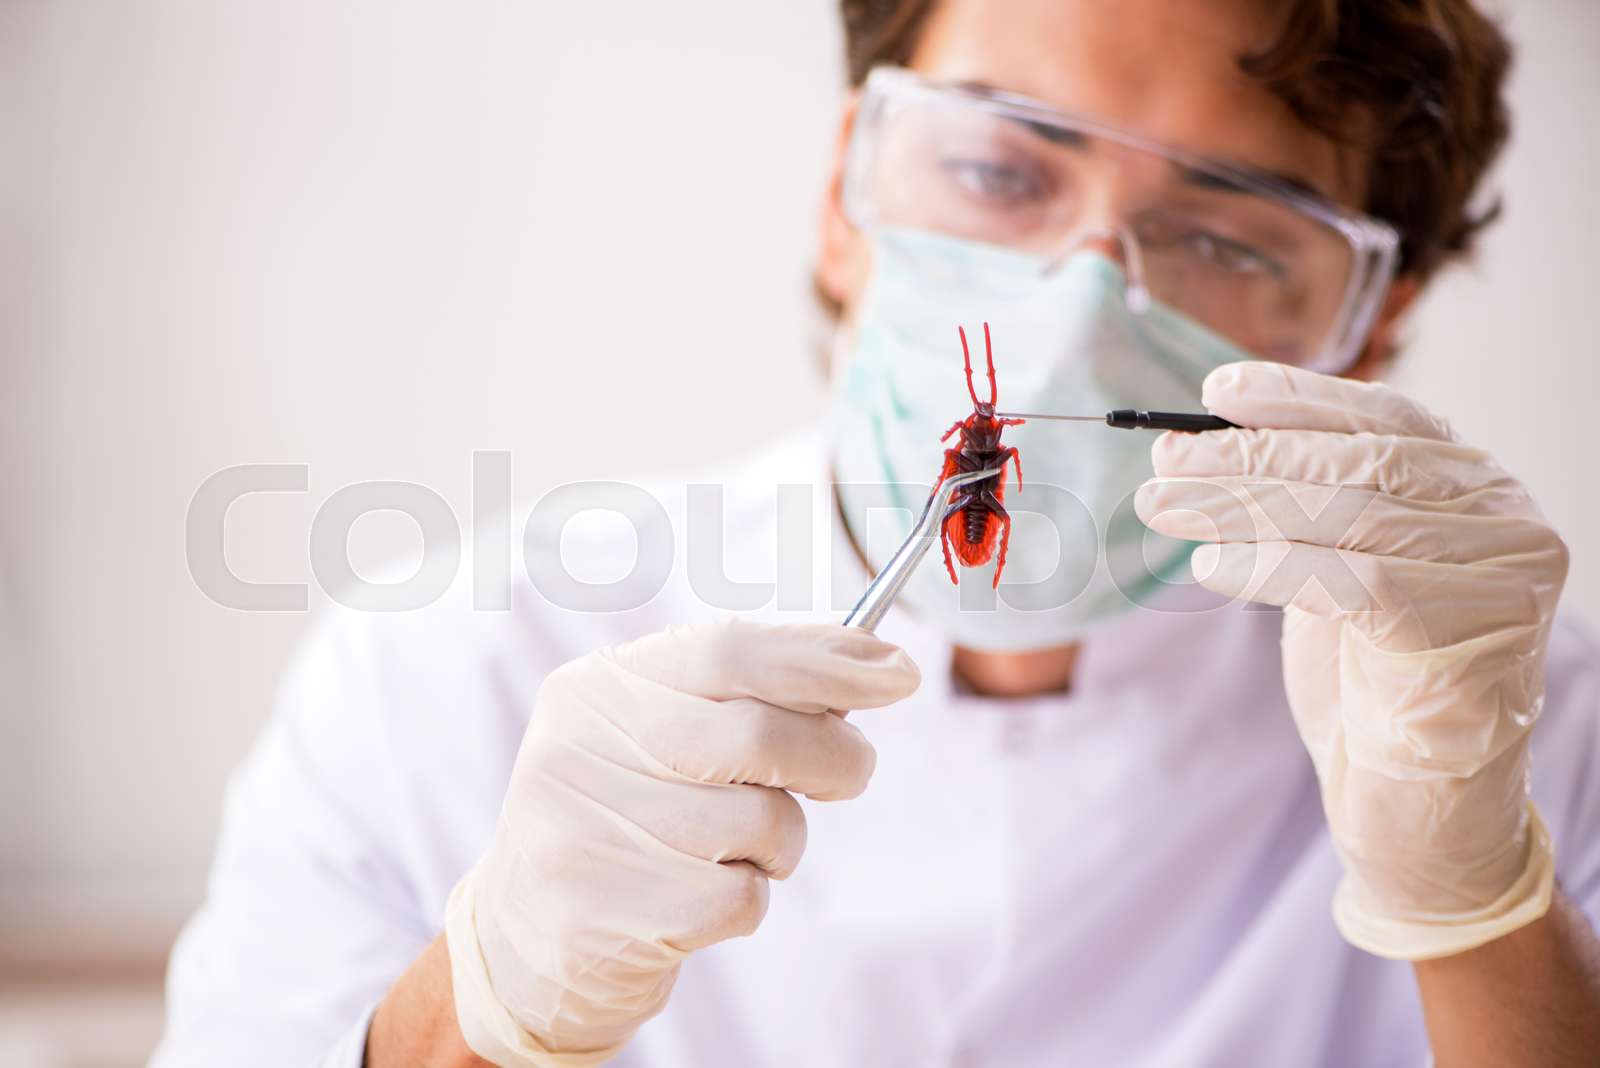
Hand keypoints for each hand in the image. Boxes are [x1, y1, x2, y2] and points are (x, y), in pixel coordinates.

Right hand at [444, 619, 920, 1065]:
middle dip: (833, 754)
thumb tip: (872, 663)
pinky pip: (741, 896)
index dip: (823, 658)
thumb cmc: (625, 822)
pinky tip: (698, 900)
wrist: (525, 947)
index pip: (728, 651)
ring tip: (735, 851)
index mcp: (596, 689)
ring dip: (781, 843)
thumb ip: (743, 697)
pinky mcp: (609, 915)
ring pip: (761, 822)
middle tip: (853, 773)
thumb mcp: (657, 739)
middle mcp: (580, 750)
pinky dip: (747, 900)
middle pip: (758, 734)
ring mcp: (588, 833)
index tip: (898, 673)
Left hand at [1136, 361, 1567, 960]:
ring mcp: (1506, 576)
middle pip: (1360, 464)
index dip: (1297, 398)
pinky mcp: (1479, 634)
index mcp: (1479, 488)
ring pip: (1354, 516)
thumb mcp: (1335, 570)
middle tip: (1162, 465)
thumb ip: (1307, 505)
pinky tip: (1206, 567)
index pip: (1386, 418)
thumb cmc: (1368, 682)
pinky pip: (1355, 581)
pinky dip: (1269, 567)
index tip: (1214, 392)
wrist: (1417, 801)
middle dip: (1248, 459)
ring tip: (1163, 507)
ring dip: (1241, 506)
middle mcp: (1508, 518)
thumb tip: (1201, 446)